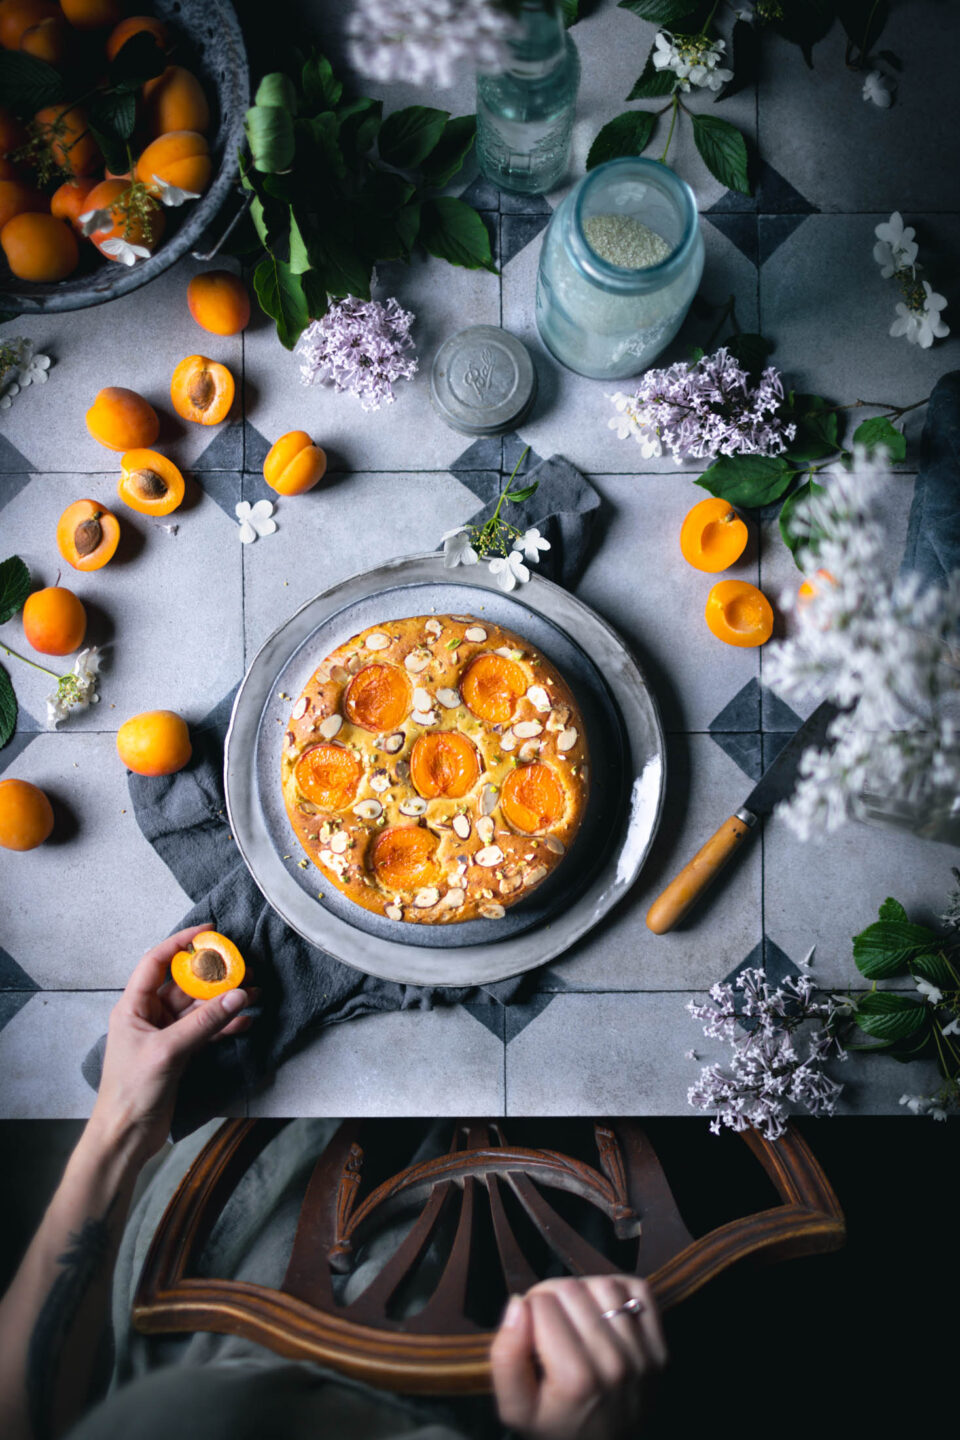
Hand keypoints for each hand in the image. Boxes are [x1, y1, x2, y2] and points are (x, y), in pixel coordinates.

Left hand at [89, 924, 257, 1164]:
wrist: (126, 1137)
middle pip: (184, 983)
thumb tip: (239, 995)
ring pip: (199, 1008)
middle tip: (243, 966)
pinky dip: (225, 1025)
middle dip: (214, 975)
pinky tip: (246, 1022)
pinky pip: (206, 1030)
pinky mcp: (179, 1053)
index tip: (209, 931)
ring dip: (225, 1001)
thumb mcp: (168, 1051)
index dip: (181, 942)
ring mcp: (165, 1034)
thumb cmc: (132, 1091)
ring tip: (255, 994)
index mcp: (133, 1006)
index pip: (157, 961)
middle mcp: (149, 1015)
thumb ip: (205, 1022)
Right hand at [490, 1275, 665, 1439]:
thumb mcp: (516, 1409)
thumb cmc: (555, 1428)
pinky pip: (637, 1290)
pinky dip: (617, 1288)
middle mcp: (613, 1362)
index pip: (541, 1303)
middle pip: (571, 1289)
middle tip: (547, 1322)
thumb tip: (518, 1303)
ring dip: (582, 1291)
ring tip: (573, 1315)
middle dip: (550, 1297)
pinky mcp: (659, 1348)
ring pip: (602, 1284)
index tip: (529, 1330)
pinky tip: (601, 1309)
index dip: (527, 1310)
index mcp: (575, 1378)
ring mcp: (641, 1354)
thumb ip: (506, 1357)